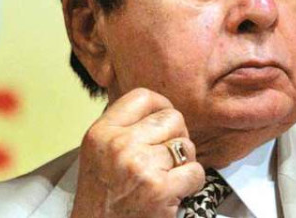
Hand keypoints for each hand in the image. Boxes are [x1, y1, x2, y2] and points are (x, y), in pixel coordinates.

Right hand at [70, 88, 204, 217]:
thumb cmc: (102, 199)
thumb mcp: (99, 154)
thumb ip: (124, 128)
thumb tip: (160, 108)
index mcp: (101, 133)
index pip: (143, 97)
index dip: (162, 106)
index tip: (165, 122)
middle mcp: (119, 145)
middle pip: (172, 118)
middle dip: (177, 137)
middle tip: (167, 158)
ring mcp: (140, 167)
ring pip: (186, 145)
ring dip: (184, 163)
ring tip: (167, 177)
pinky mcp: (160, 189)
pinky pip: (195, 171)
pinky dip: (192, 183)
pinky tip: (175, 193)